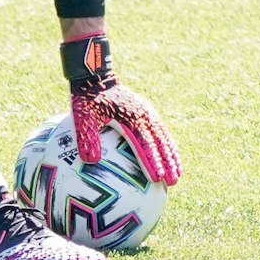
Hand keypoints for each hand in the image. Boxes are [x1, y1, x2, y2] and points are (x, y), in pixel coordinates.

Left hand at [62, 34, 181, 185]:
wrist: (95, 77)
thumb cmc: (87, 98)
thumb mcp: (82, 116)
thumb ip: (87, 137)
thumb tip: (90, 161)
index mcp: (129, 117)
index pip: (144, 143)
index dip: (151, 161)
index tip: (157, 178)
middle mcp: (143, 115)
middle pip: (160, 142)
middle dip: (167, 163)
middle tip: (172, 182)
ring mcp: (147, 112)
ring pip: (164, 137)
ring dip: (172, 156)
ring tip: (177, 175)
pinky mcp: (147, 111)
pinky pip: (161, 130)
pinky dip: (168, 145)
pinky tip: (170, 157)